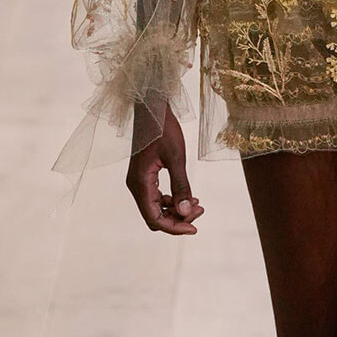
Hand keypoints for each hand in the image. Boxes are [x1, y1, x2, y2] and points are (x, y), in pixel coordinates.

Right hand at [125, 104, 203, 234]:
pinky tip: (188, 195)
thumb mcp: (176, 157)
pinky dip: (171, 201)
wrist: (152, 108)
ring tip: (197, 203)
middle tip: (200, 209)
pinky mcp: (144, 176)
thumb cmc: (163, 128)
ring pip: (155, 208)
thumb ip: (181, 186)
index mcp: (140, 183)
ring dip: (176, 210)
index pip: (154, 219)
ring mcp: (138, 181)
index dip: (175, 227)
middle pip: (154, 217)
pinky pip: (155, 197)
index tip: (195, 228)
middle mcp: (135, 185)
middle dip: (177, 219)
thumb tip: (187, 212)